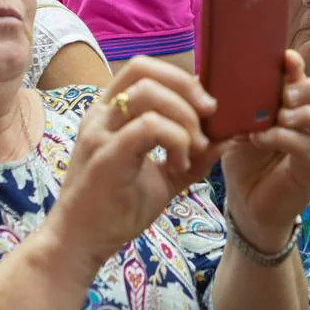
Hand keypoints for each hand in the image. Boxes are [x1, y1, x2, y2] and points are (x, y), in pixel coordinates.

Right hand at [50, 57, 219, 271]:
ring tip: (194, 149)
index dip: (180, 79)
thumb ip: (193, 156)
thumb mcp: (164, 177)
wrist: (81, 241)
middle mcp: (101, 113)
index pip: (143, 68)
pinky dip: (176, 140)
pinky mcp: (106, 155)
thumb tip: (227, 138)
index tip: (206, 108)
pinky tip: (180, 164)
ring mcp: (100, 132)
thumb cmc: (117, 208)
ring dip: (184, 117)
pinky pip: (149, 127)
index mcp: (110, 111)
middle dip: (187, 88)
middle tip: (210, 117)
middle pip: (145, 69)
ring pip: (148, 93)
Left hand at [222, 51, 309, 251]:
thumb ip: (233, 98)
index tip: (285, 60)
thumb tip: (207, 71)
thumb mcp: (236, 121)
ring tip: (282, 116)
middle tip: (287, 95)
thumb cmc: (244, 155)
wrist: (244, 198)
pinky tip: (263, 138)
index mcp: (299, 101)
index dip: (302, 66)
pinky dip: (288, 138)